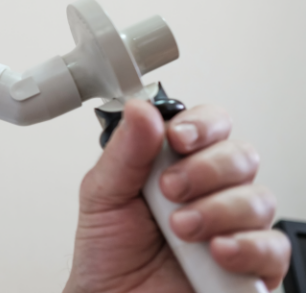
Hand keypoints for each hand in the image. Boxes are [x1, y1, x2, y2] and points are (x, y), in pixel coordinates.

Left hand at [63, 100, 289, 292]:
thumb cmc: (108, 253)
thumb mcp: (103, 196)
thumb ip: (124, 152)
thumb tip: (141, 108)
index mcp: (176, 164)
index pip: (210, 124)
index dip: (201, 125)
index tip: (177, 138)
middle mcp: (210, 190)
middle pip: (241, 155)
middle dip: (206, 170)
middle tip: (171, 190)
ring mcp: (232, 227)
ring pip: (258, 198)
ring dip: (217, 210)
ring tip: (181, 229)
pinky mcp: (250, 266)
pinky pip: (273, 247)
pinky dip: (245, 246)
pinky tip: (216, 251)